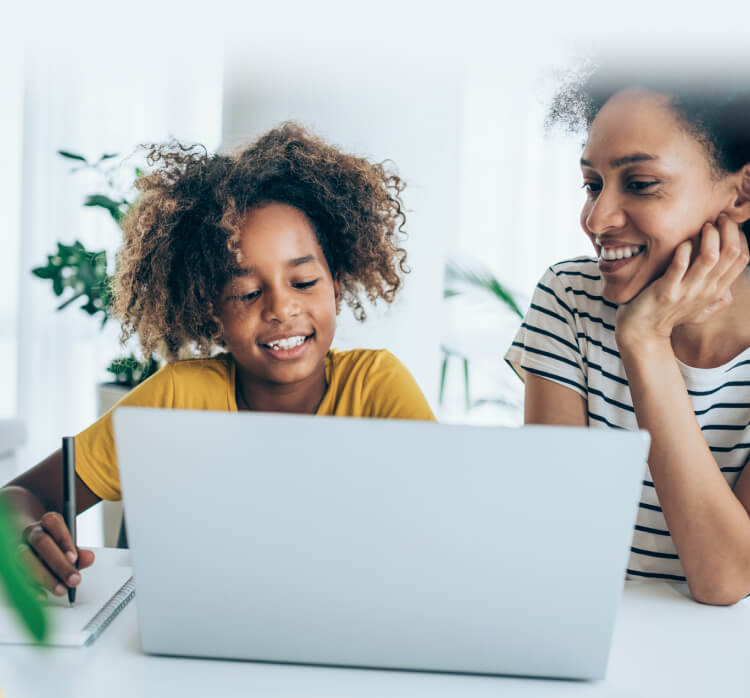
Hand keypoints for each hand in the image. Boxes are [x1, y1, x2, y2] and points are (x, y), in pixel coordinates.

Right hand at [17, 511, 94, 595]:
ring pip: (26, 559)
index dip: (64, 541)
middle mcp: (31, 532)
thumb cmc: (55, 544)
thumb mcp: (69, 545)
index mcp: (48, 522)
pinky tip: (43, 595)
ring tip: (61, 590)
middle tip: (74, 579)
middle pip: (41, 543)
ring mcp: (19, 547)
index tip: (74, 558)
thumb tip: (88, 558)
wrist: (32, 545)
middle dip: (59, 563)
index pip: (54, 523)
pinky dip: (31, 587)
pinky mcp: (12, 565)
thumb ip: (79, 552)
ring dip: (45, 577)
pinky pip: (18, 575)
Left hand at [615, 213, 749, 347]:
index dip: (739, 235)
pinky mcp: (665, 291)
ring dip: (708, 236)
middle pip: (731, 253)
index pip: (742, 257)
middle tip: (717, 218)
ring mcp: (686, 291)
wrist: (642, 332)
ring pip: (710, 256)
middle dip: (728, 229)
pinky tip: (681, 243)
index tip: (728, 223)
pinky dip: (683, 250)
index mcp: (716, 291)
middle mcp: (706, 290)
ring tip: (703, 227)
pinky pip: (679, 265)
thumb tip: (729, 291)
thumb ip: (716, 300)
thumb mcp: (700, 311)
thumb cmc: (669, 316)